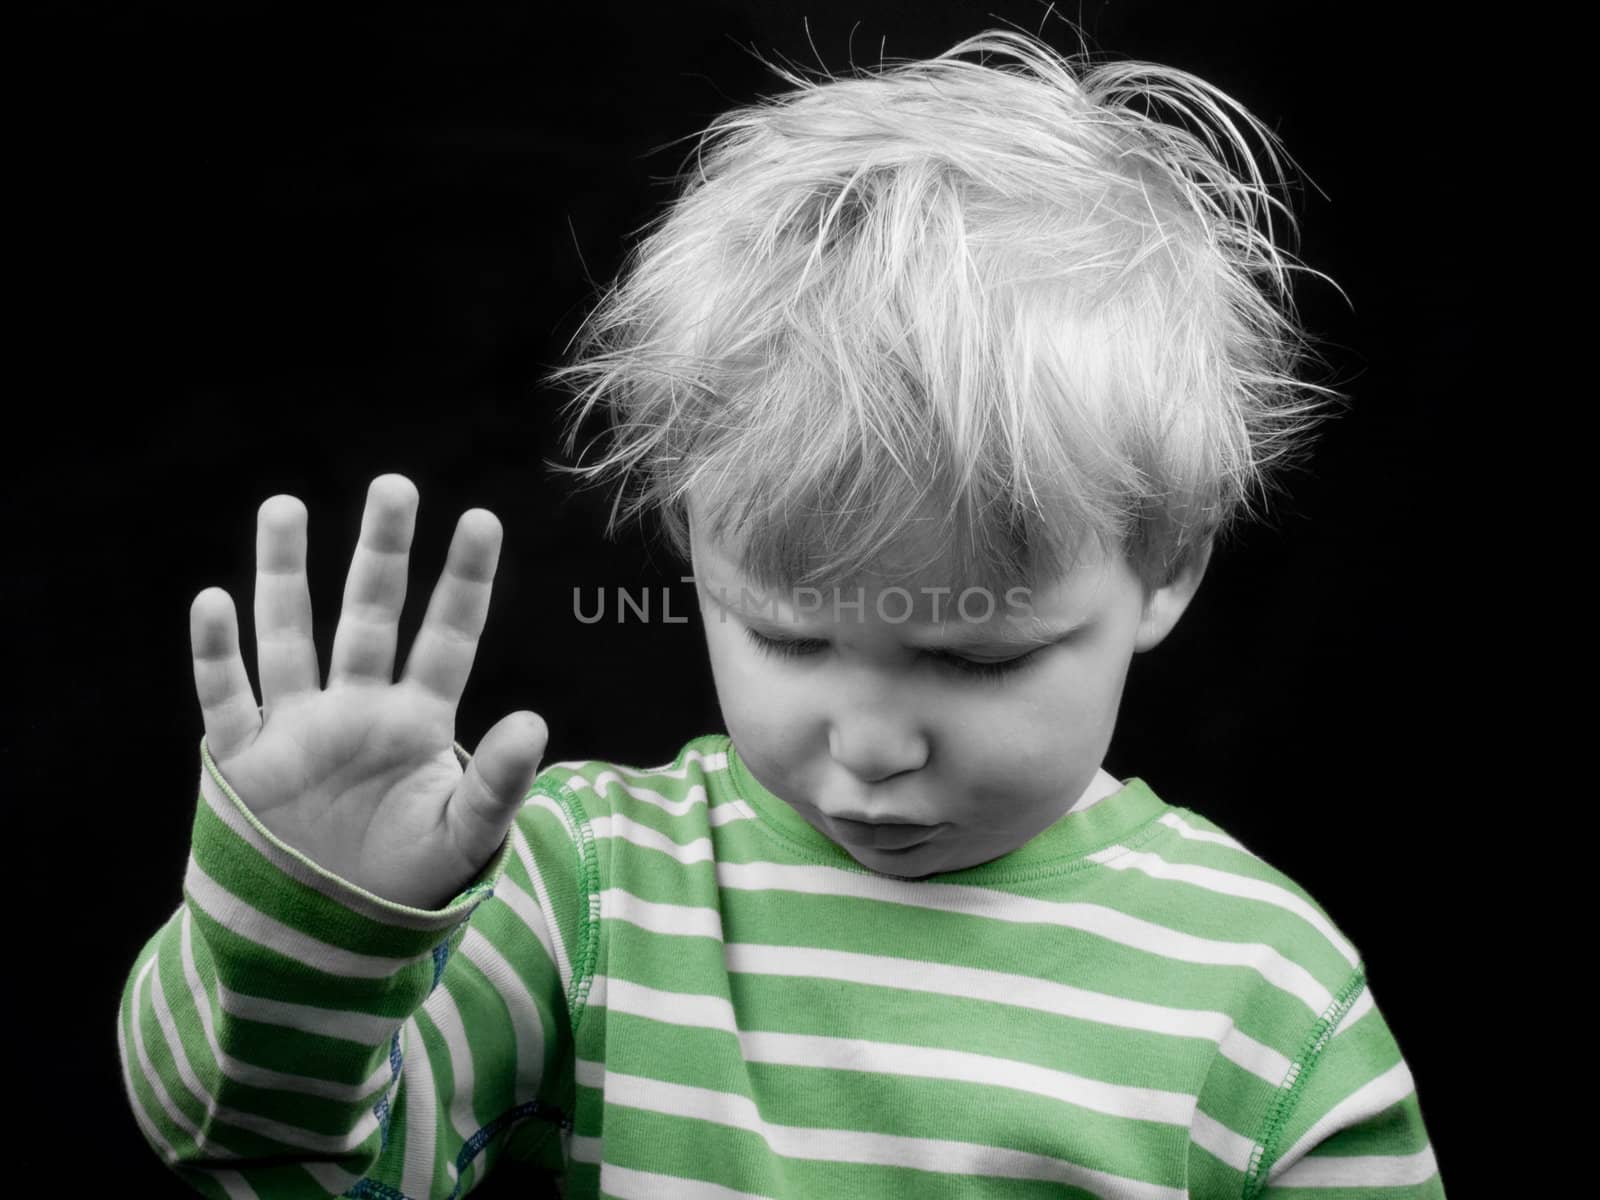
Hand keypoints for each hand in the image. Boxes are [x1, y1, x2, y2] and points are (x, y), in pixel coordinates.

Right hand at [189, 473, 546, 908]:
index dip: (463, 581)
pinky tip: (213, 600)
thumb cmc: (404, 883)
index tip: (481, 518)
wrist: (325, 938)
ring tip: (285, 506)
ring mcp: (298, 728)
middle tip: (393, 485)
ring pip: (290, 635)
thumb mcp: (462, 837)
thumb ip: (499, 784)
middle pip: (369, 614)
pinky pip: (227, 697)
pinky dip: (217, 653)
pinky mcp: (243, 761)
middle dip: (380, 552)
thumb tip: (536, 722)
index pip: (446, 636)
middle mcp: (358, 708)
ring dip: (283, 575)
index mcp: (418, 721)